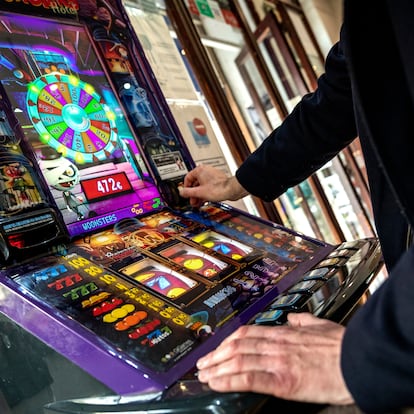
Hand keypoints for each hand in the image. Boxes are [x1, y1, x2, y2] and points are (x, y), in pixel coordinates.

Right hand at [178, 165, 247, 207]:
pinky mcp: (217, 180)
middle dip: (193, 193)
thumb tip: (181, 192)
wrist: (231, 190)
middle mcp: (206, 171)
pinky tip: (205, 199)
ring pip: (201, 185)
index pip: (187, 178)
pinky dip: (205, 193)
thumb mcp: (199, 192)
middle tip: (192, 200)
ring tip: (198, 202)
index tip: (186, 194)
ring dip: (199, 194)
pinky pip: (208, 186)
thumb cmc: (218, 188)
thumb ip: (188, 192)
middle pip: (195, 182)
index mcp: (200, 170)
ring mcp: (212, 175)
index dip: (186, 188)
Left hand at [196, 313, 353, 405]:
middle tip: (203, 363)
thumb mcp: (321, 326)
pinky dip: (229, 380)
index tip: (217, 347)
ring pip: (238, 360)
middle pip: (238, 346)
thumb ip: (304, 321)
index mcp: (284, 333)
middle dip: (217, 355)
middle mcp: (277, 345)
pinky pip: (249, 378)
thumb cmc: (343, 346)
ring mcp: (278, 362)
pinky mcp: (283, 381)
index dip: (228, 341)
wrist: (360, 362)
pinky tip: (218, 383)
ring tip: (205, 374)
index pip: (247, 333)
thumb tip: (293, 318)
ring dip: (217, 367)